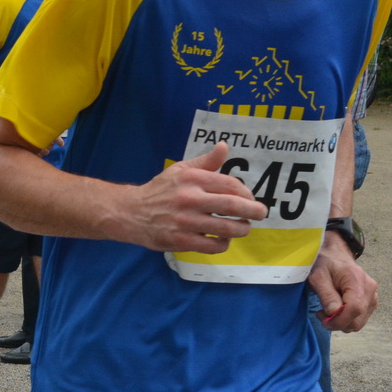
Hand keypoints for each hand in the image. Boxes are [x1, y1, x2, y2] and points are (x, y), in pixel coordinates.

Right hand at [120, 143, 266, 252]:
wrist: (130, 212)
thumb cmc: (160, 190)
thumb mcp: (180, 170)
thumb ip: (205, 161)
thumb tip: (224, 146)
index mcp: (191, 179)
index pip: (230, 184)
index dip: (246, 193)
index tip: (250, 198)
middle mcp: (189, 198)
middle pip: (232, 206)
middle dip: (253, 211)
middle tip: (261, 214)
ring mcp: (185, 221)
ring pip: (226, 228)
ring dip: (242, 229)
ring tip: (244, 228)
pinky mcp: (180, 240)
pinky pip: (212, 246)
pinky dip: (223, 244)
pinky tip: (223, 240)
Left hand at [308, 232, 377, 331]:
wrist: (336, 255)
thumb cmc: (325, 264)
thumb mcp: (318, 277)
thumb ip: (326, 295)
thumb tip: (334, 313)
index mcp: (357, 281)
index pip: (354, 309)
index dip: (338, 321)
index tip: (323, 320)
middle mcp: (370, 290)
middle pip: (357, 321)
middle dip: (338, 323)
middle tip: (321, 314)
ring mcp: (373, 297)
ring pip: (359, 323)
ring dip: (341, 323)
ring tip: (327, 310)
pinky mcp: (371, 302)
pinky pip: (359, 319)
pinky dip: (347, 319)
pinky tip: (337, 309)